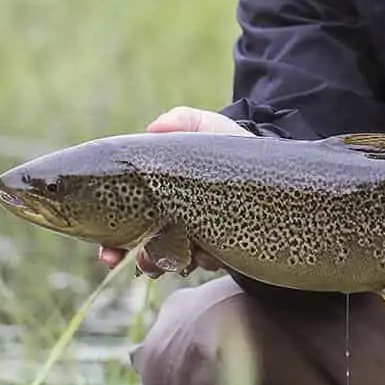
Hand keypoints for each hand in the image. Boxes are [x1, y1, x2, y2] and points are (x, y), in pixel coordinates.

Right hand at [98, 106, 247, 275]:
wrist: (277, 169)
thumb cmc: (233, 147)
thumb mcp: (208, 128)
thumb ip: (182, 120)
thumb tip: (154, 128)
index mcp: (160, 196)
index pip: (126, 219)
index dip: (111, 238)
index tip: (106, 249)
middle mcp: (174, 220)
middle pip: (140, 247)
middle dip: (127, 256)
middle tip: (119, 259)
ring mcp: (197, 237)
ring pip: (167, 260)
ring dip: (161, 261)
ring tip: (174, 256)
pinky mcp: (222, 250)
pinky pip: (202, 264)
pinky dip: (198, 261)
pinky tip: (204, 253)